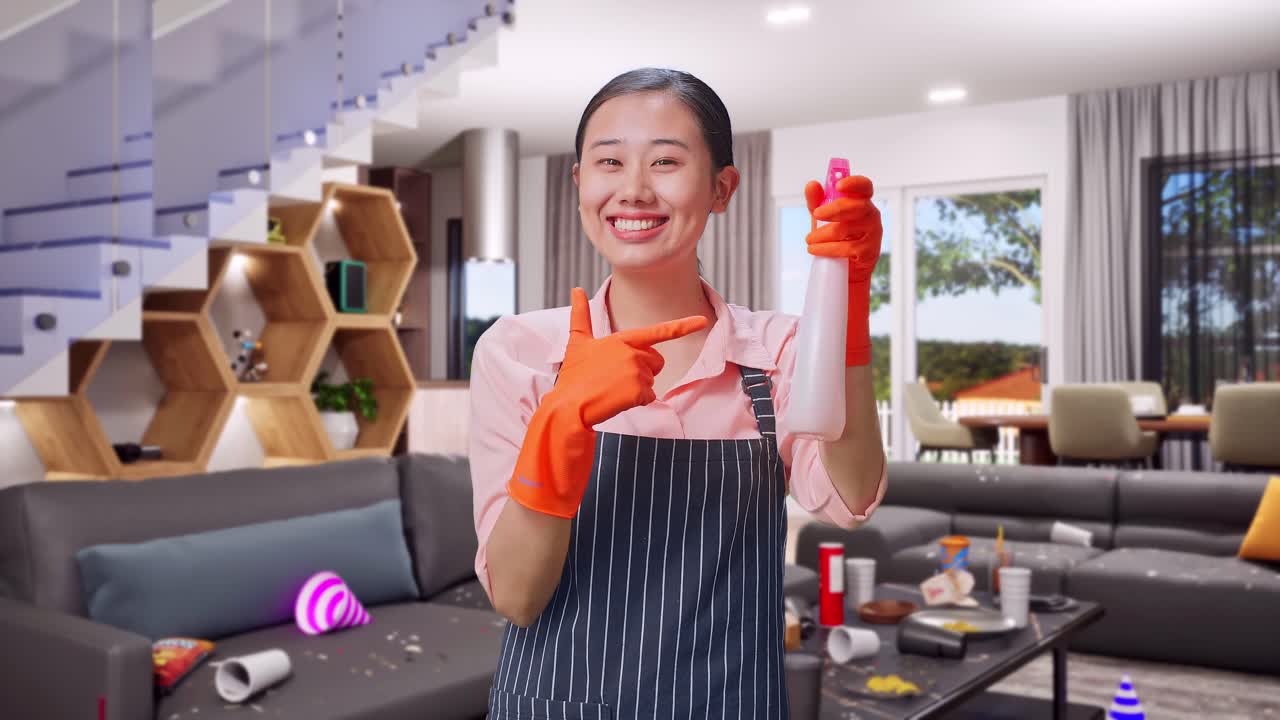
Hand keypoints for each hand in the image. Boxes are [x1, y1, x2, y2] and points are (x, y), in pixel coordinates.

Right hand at [507, 288, 708, 517]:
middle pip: (656, 362)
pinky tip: (617, 400)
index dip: (683, 326)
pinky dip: (636, 402)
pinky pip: (649, 397)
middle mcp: (632, 352)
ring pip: (652, 381)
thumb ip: (581, 315)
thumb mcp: (577, 343)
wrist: (568, 406)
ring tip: (612, 390)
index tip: (703, 321)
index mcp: (621, 339)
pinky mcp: (639, 390)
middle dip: (643, 371)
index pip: (657, 332)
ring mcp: (637, 371)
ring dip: (637, 388)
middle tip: (615, 380)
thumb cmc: (573, 377)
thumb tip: (577, 289)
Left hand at [803, 174, 882, 281]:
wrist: (844, 269)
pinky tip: (815, 250)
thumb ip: (816, 201)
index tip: (838, 185)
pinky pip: (846, 248)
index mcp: (862, 202)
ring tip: (809, 239)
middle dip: (835, 209)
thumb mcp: (823, 217)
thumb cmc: (836, 238)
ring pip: (847, 229)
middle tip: (816, 214)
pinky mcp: (869, 252)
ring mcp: (873, 234)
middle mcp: (871, 215)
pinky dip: (826, 249)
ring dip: (822, 234)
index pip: (864, 187)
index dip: (854, 183)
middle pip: (857, 206)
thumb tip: (811, 185)